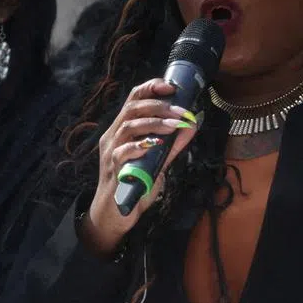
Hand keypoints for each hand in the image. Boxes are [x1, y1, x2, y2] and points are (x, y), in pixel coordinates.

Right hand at [82, 78, 197, 255]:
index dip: (151, 88)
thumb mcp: (158, 160)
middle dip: (159, 106)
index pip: (133, 99)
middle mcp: (114, 136)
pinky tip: (154, 144)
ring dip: (154, 123)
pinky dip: (140, 146)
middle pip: (132, 108)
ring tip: (174, 125)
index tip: (171, 87)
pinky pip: (123, 152)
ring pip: (128, 126)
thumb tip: (192, 125)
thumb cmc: (135, 183)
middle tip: (181, 112)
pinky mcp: (113, 170)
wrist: (115, 215)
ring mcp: (111, 152)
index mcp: (122, 129)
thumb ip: (173, 144)